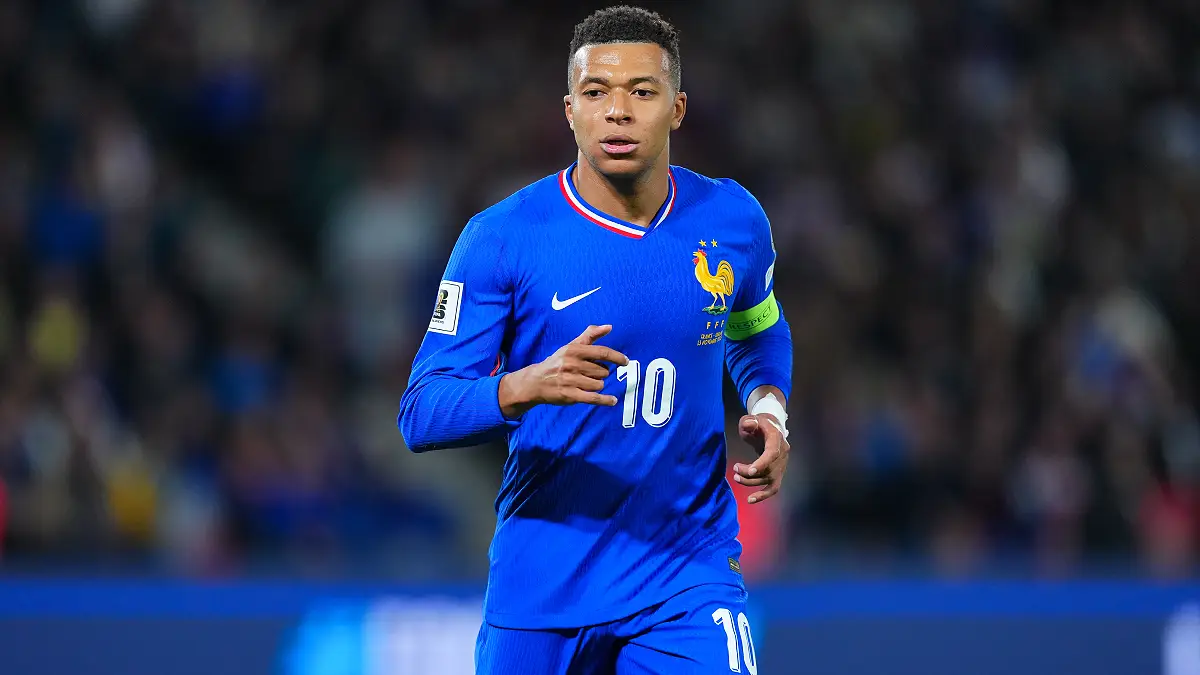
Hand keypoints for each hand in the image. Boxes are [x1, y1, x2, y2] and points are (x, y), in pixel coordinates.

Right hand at [499, 324, 628, 417]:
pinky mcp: (570, 395)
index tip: (625, 361)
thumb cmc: (558, 362)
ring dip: (597, 385)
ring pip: (599, 384)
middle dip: (600, 374)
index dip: (616, 357)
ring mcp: (571, 381)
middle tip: (590, 373)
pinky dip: (605, 400)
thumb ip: (591, 335)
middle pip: (602, 371)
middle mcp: (572, 365)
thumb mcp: (571, 346)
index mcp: (574, 350)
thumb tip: (609, 327)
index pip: (602, 352)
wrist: (536, 381)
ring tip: (586, 383)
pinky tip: (612, 401)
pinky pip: (594, 398)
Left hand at [732, 413, 788, 503]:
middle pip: (769, 469)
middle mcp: (782, 453)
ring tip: (736, 477)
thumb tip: (748, 425)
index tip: (750, 471)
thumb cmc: (758, 424)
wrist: (770, 428)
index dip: (762, 463)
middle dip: (750, 473)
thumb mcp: (751, 418)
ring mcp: (782, 464)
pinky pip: (773, 487)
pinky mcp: (778, 472)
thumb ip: (748, 421)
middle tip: (735, 469)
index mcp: (777, 438)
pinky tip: (750, 500)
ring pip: (769, 480)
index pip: (772, 453)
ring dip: (751, 482)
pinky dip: (763, 495)